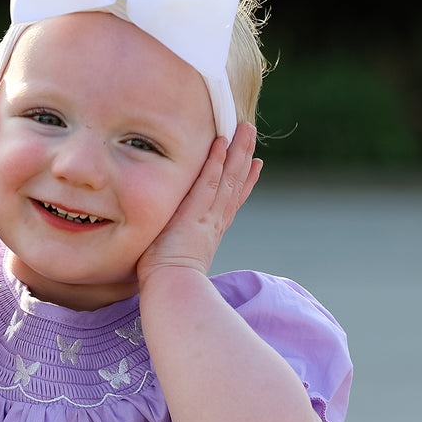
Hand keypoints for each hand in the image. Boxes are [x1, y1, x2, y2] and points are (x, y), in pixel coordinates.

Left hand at [137, 122, 261, 281]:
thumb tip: (166, 252)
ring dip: (237, 152)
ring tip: (246, 129)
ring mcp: (206, 218)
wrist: (171, 292)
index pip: (229, 202)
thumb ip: (175, 248)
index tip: (254, 165)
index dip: (243, 183)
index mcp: (209, 234)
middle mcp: (213, 223)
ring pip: (227, 179)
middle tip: (250, 135)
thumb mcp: (175, 262)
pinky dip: (215, 163)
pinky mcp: (194, 215)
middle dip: (243, 158)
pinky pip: (207, 183)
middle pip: (233, 184)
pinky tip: (221, 143)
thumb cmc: (168, 285)